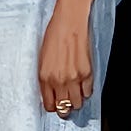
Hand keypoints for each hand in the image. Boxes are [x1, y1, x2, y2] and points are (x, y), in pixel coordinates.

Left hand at [38, 1, 93, 117]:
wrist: (69, 21)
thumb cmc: (54, 35)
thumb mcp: (42, 58)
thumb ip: (46, 77)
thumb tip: (51, 91)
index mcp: (44, 77)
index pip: (49, 105)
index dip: (53, 106)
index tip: (55, 103)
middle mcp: (59, 81)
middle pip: (64, 108)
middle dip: (65, 108)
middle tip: (66, 102)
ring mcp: (74, 78)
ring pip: (78, 103)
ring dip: (77, 100)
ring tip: (75, 92)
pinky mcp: (87, 73)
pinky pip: (89, 92)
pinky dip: (86, 90)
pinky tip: (83, 82)